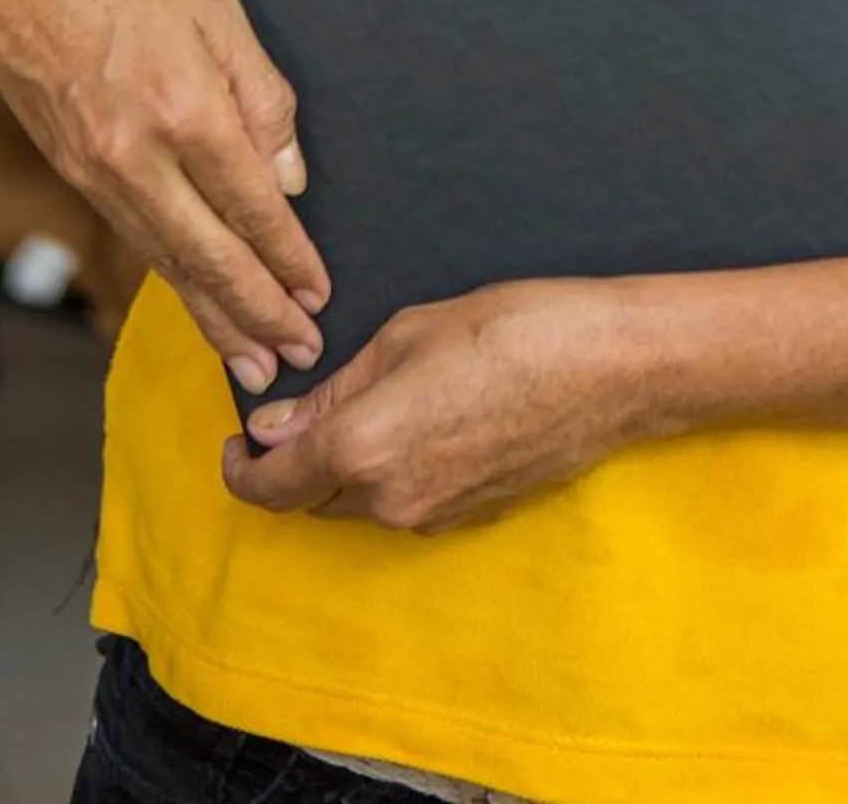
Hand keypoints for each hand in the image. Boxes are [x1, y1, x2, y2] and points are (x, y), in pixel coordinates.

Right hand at [0, 0, 328, 390]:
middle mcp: (135, 153)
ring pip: (163, 258)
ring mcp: (93, 166)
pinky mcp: (67, 166)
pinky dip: (166, 276)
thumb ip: (261, 97)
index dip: (289, 257)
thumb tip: (289, 177)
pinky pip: (130, 234)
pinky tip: (190, 298)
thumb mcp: (219, 7)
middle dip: (256, 312)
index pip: (251, 206)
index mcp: (184, 106)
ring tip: (250, 360)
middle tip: (298, 358)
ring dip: (211, 315)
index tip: (320, 292)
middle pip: (207, 255)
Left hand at [221, 281, 646, 530]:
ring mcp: (432, 516)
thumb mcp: (409, 334)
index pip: (270, 484)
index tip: (238, 442)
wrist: (609, 368)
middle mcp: (388, 499)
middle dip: (295, 462)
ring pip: (359, 503)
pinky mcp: (469, 517)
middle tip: (304, 409)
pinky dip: (395, 472)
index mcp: (360, 447)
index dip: (241, 467)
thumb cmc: (513, 330)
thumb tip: (275, 423)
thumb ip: (334, 388)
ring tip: (376, 402)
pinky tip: (426, 420)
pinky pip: (406, 502)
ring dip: (348, 466)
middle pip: (311, 499)